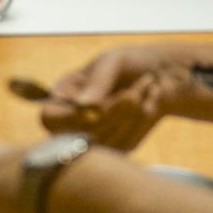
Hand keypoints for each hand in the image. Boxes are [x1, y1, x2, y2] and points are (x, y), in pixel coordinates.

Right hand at [41, 44, 180, 148]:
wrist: (162, 74)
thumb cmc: (130, 63)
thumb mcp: (113, 62)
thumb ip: (98, 81)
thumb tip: (84, 106)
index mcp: (60, 98)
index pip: (50, 119)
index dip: (75, 116)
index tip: (101, 102)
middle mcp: (71, 123)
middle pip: (85, 132)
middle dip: (119, 107)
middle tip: (144, 80)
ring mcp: (94, 139)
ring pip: (109, 139)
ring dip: (136, 110)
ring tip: (147, 84)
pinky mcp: (117, 150)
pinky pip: (128, 143)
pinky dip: (143, 120)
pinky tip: (149, 102)